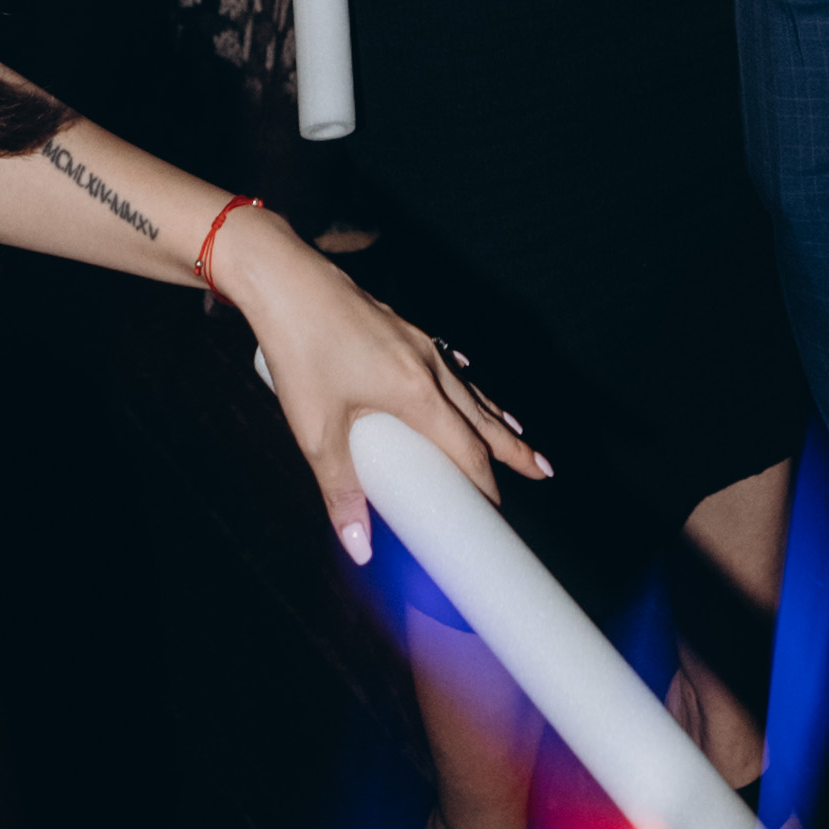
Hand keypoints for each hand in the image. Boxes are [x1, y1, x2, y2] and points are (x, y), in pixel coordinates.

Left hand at [207, 204, 552, 566]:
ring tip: (518, 435)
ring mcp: (417, 341)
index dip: (486, 484)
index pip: (466, 448)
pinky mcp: (400, 328)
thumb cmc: (300, 350)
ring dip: (494, 414)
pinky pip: (447, 361)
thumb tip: (358, 548)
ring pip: (468, 387)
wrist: (285, 280)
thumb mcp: (316, 430)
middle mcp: (427, 364)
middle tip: (543, 471)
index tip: (499, 512)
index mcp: (416, 392)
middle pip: (482, 416)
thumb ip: (340, 491)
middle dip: (512, 448)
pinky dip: (464, 380)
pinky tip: (468, 377)